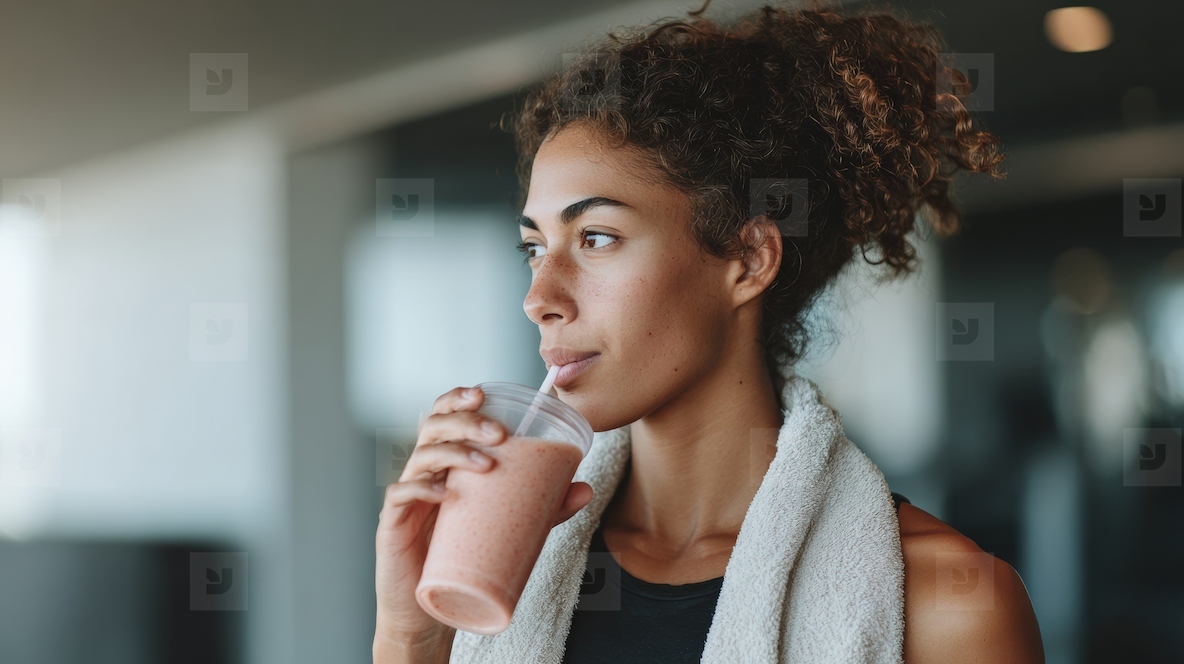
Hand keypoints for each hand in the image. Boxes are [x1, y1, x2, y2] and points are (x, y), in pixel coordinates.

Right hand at [374, 386, 593, 642]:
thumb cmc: (464, 559)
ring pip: (422, 456)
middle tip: (499, 433)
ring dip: (455, 453)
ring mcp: (406, 496)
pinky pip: (401, 495)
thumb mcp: (508, 526)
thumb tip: (585, 489)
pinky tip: (444, 493)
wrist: (428, 609)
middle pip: (434, 428)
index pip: (444, 416)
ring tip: (487, 465)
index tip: (482, 393)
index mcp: (445, 463)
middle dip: (465, 421)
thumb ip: (543, 508)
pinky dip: (421, 488)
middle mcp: (422, 472)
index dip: (457, 398)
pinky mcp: (392, 524)